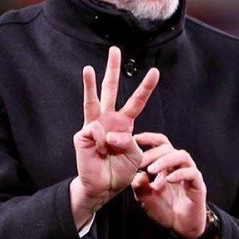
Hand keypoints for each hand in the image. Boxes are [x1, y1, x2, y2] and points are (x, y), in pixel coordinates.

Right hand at [71, 47, 159, 228]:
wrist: (104, 188)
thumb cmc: (120, 171)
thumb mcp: (134, 156)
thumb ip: (128, 141)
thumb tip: (109, 132)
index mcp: (124, 123)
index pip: (137, 101)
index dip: (145, 87)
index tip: (155, 71)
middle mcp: (108, 119)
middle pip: (111, 89)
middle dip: (112, 69)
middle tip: (115, 50)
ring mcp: (94, 125)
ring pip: (92, 100)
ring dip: (89, 83)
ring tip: (87, 68)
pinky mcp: (83, 134)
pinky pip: (96, 131)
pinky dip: (102, 143)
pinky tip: (101, 152)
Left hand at [133, 133, 207, 238]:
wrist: (180, 227)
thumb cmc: (163, 210)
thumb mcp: (145, 198)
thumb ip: (140, 186)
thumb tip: (137, 174)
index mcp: (166, 165)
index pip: (160, 144)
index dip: (149, 138)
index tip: (135, 139)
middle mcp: (178, 166)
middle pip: (169, 148)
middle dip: (153, 152)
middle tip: (140, 161)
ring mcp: (189, 174)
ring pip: (182, 156)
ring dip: (165, 160)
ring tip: (152, 170)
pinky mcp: (198, 185)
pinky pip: (191, 173)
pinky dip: (179, 174)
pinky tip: (167, 180)